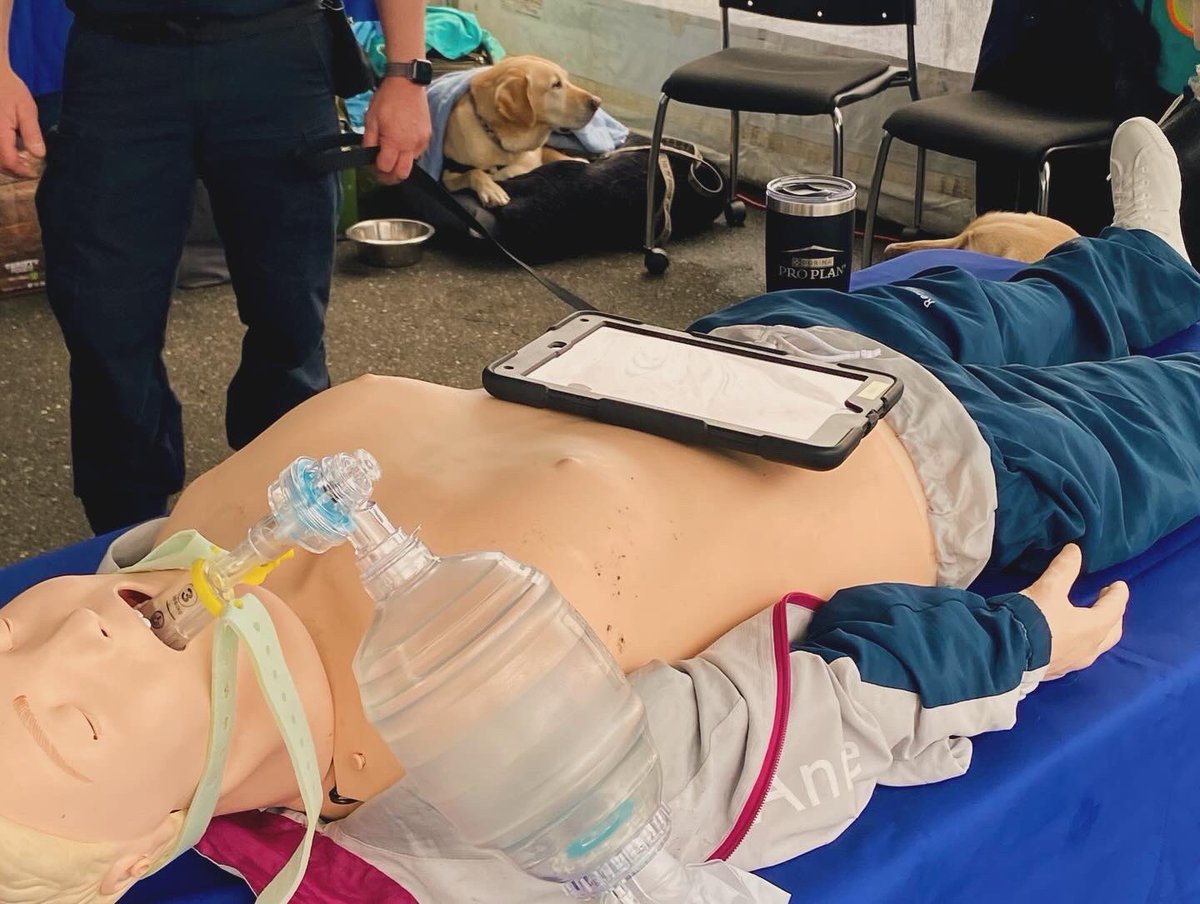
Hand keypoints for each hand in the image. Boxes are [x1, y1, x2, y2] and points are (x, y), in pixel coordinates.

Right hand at [0, 66, 43, 178]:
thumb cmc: (9, 89)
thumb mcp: (26, 109)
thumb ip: (32, 133)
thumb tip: (39, 155)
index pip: (8, 162)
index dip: (21, 171)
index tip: (34, 172)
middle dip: (13, 170)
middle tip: (28, 170)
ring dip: (5, 163)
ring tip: (20, 162)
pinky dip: (0, 153)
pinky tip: (10, 149)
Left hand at [363, 77, 431, 184]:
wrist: (406, 83)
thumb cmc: (388, 98)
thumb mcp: (371, 119)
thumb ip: (369, 142)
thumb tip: (368, 157)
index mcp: (394, 141)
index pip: (386, 168)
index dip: (377, 171)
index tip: (373, 168)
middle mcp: (410, 145)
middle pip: (402, 174)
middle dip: (391, 177)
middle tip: (383, 173)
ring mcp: (421, 142)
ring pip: (411, 165)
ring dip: (400, 164)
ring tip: (392, 154)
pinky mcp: (427, 137)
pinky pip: (418, 153)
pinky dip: (409, 153)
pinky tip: (402, 143)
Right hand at [1020, 544, 1127, 679]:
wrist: (1006, 653)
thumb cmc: (1034, 619)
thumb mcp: (1048, 588)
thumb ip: (1064, 568)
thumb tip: (1075, 550)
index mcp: (1094, 627)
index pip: (1114, 608)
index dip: (1118, 594)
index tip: (1119, 585)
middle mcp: (1090, 648)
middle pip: (1111, 631)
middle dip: (1113, 615)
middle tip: (1106, 601)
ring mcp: (1074, 663)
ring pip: (1096, 645)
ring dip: (1097, 630)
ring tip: (1088, 619)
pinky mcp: (1057, 671)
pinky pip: (1078, 655)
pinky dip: (1081, 643)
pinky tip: (1068, 638)